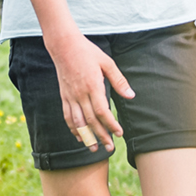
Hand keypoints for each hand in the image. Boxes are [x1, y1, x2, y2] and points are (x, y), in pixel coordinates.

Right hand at [48, 31, 132, 148]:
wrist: (64, 46)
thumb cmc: (88, 52)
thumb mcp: (107, 62)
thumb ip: (119, 81)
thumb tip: (131, 96)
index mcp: (93, 85)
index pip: (102, 111)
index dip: (111, 125)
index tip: (119, 134)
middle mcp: (80, 94)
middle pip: (91, 120)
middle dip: (101, 136)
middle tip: (110, 147)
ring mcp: (70, 96)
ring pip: (78, 122)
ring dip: (87, 137)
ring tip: (94, 149)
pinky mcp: (64, 96)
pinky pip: (67, 116)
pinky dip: (73, 128)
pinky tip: (79, 137)